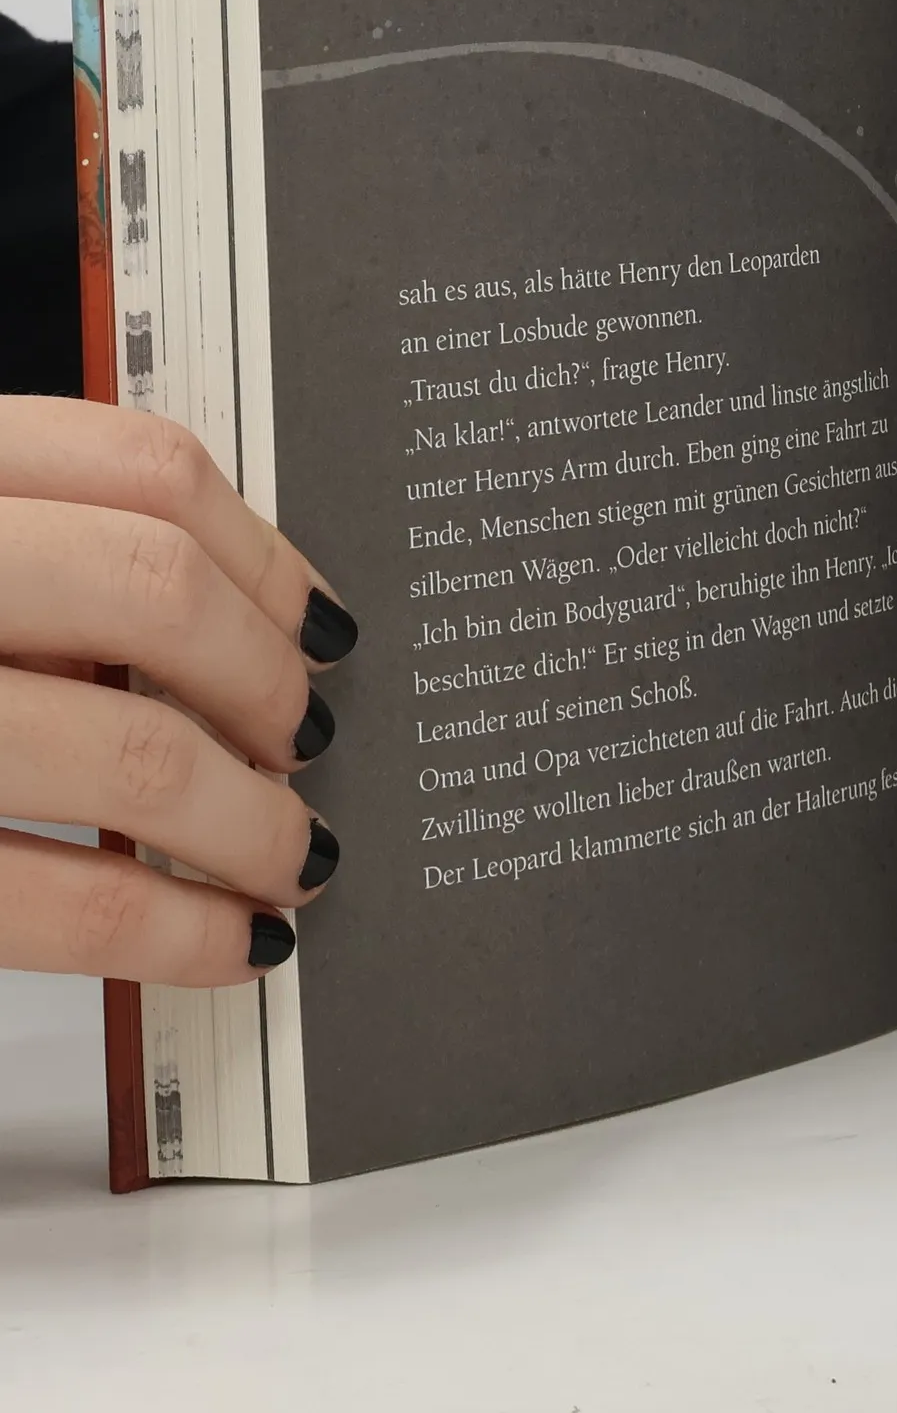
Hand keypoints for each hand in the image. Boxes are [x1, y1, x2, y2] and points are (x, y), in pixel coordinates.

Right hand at [0, 397, 353, 982]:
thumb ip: (52, 559)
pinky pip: (56, 898)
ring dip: (253, 824)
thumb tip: (239, 631)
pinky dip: (174, 931)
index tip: (327, 625)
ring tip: (297, 858)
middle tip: (310, 740)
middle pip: (156, 590)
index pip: (143, 469)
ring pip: (134, 753)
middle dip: (264, 680)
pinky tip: (234, 944)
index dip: (267, 556)